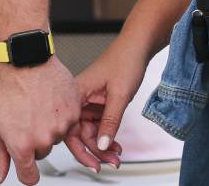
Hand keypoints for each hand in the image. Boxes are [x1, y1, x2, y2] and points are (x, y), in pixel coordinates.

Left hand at [0, 58, 81, 184]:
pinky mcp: (73, 111)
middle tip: (26, 118)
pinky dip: (61, 114)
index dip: (26, 172)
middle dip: (35, 140)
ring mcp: (61, 125)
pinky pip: (69, 122)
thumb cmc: (6, 86)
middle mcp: (44, 138)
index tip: (26, 167)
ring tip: (37, 105)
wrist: (23, 59)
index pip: (30, 177)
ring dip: (49, 126)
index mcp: (22, 145)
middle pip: (42, 152)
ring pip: (56, 136)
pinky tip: (49, 100)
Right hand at [64, 38, 150, 170]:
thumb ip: (110, 121)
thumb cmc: (125, 61)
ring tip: (116, 156)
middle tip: (110, 161)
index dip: (80, 149)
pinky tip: (116, 144)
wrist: (138, 46)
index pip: (71, 129)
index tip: (93, 163)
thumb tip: (102, 145)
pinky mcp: (98, 103)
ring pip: (90, 132)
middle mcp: (79, 99)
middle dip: (95, 150)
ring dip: (103, 145)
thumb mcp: (119, 95)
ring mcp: (88, 101)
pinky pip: (98, 125)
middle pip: (81, 134)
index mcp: (76, 94)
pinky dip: (107, 136)